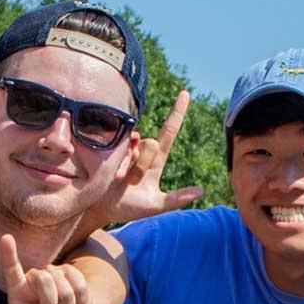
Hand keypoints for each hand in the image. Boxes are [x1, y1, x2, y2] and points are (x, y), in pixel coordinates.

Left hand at [0, 234, 108, 303]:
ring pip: (63, 283)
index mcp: (18, 289)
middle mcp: (35, 278)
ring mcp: (55, 274)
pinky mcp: (73, 275)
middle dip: (50, 299)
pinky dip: (79, 302)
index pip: (11, 268)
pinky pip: (79, 285)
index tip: (5, 237)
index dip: (9, 253)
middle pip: (43, 277)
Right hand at [93, 90, 200, 224]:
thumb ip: (177, 199)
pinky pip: (118, 151)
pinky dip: (117, 165)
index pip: (169, 132)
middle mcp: (141, 151)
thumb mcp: (156, 206)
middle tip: (133, 181)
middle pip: (150, 144)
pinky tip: (112, 174)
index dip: (177, 113)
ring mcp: (125, 150)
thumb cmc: (130, 208)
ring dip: (128, 167)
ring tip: (120, 180)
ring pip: (133, 148)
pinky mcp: (109, 151)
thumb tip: (201, 191)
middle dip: (144, 162)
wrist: (102, 209)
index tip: (185, 93)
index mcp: (156, 161)